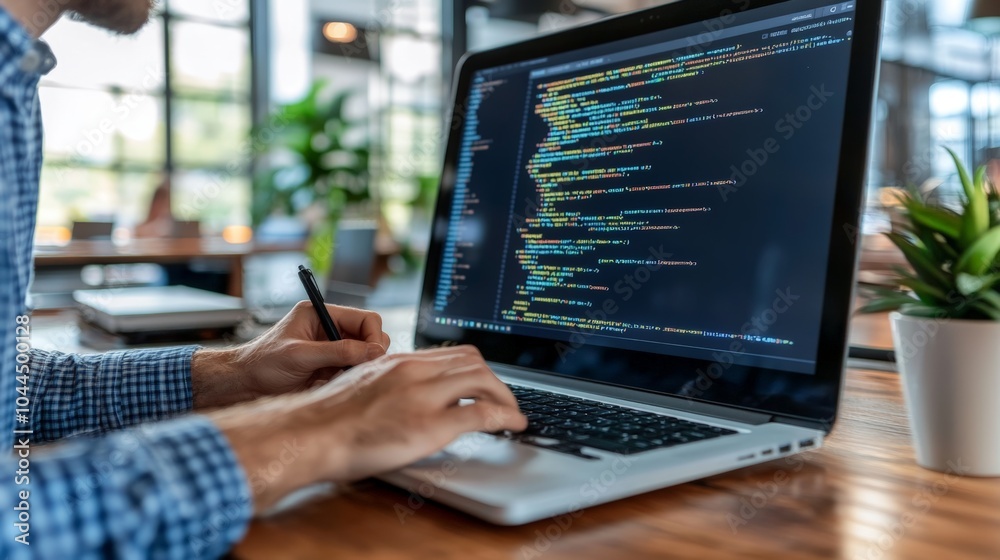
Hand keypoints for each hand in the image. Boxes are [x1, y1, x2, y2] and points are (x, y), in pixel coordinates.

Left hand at [191, 301, 390, 407]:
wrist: (243, 385)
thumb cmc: (263, 364)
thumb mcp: (300, 355)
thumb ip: (338, 352)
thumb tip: (374, 351)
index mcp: (321, 314)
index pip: (364, 319)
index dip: (373, 337)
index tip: (374, 356)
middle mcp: (329, 329)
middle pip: (369, 336)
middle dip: (370, 353)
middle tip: (359, 370)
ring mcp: (330, 349)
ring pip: (364, 355)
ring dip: (360, 367)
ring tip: (344, 379)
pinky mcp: (329, 368)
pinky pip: (352, 371)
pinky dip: (352, 378)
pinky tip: (338, 386)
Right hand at [210, 345, 527, 513]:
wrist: (309, 435)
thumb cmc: (325, 421)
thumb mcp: (360, 388)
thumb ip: (387, 385)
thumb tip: (401, 398)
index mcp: (397, 361)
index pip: (450, 353)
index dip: (474, 368)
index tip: (482, 383)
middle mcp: (413, 370)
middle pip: (472, 361)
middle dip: (495, 380)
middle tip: (502, 399)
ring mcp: (424, 395)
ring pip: (483, 380)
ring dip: (505, 396)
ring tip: (512, 413)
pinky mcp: (431, 424)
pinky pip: (482, 413)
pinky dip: (505, 416)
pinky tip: (512, 425)